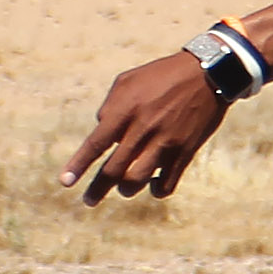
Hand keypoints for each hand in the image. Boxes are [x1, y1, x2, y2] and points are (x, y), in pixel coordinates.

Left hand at [59, 49, 227, 205]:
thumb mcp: (127, 80)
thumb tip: (101, 130)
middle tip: (89, 200)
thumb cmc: (161, 75)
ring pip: (138, 180)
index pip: (96, 143)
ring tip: (123, 188)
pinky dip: (156, 190)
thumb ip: (110, 106)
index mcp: (126, 109)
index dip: (79, 165)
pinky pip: (167, 184)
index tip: (65, 182)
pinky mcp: (185, 152)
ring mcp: (165, 143)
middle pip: (114, 170)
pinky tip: (152, 185)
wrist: (207, 73)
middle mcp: (143, 128)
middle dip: (98, 189)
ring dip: (126, 189)